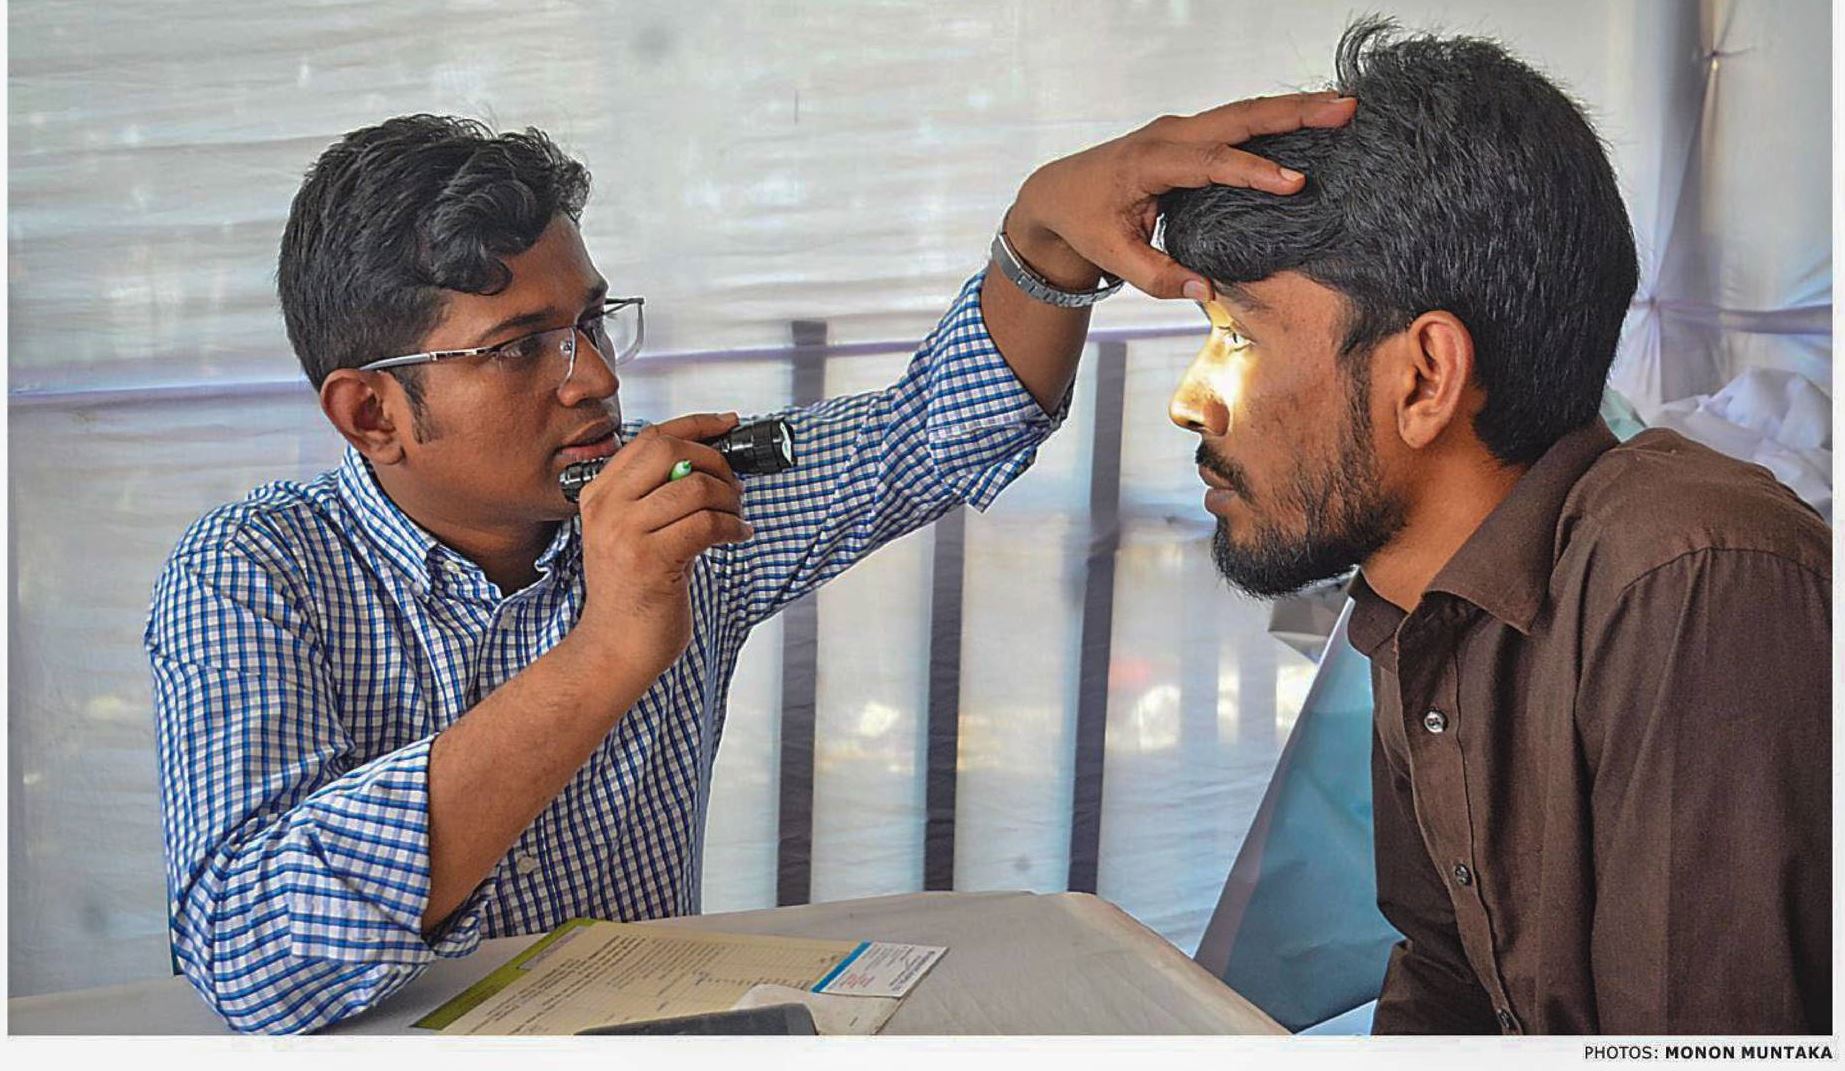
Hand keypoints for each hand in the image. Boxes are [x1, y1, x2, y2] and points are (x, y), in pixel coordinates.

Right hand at [571, 411, 752, 676]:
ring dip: (730, 498)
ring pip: (695, 487)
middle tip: (733, 485)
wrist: (614, 649)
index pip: (650, 437)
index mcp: (599, 493)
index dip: (696, 425)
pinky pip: (707, 523)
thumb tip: (709, 461)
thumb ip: (655, 496)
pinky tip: (739, 535)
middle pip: (670, 449)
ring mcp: (624, 533)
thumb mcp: (629, 534)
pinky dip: (734, 526)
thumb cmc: (633, 592)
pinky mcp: (650, 561)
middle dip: (714, 460)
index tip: (728, 424)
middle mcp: (607, 507)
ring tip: (736, 516)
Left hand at [1004, 92, 1356, 300]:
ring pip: (1244, 112)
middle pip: (1238, 117)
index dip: (1253, 171)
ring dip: (1293, 109)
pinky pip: (1238, 121)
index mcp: (1149, 162)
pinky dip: (1276, 118)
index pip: (1210, 162)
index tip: (1295, 183)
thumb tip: (1207, 291)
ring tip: (1343, 107)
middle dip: (1293, 114)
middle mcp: (1168, 134)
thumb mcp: (1114, 258)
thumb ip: (1159, 277)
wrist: (1059, 192)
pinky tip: (1312, 118)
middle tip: (1344, 110)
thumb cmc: (1086, 224)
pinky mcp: (1191, 134)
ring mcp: (1181, 129)